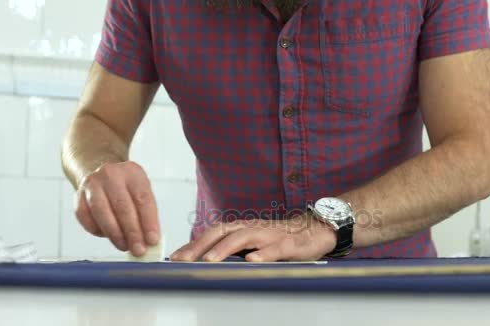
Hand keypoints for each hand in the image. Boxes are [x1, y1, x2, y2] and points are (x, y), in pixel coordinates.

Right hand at [75, 161, 159, 255]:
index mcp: (132, 173)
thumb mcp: (141, 192)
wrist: (99, 172)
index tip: (152, 240)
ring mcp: (92, 185)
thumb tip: (150, 241)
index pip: (143, 198)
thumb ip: (147, 215)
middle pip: (122, 206)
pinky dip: (98, 231)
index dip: (148, 221)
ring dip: (115, 234)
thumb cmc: (125, 188)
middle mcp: (111, 175)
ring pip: (102, 213)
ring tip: (124, 246)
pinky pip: (87, 218)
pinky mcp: (78, 197)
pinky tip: (108, 236)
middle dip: (132, 232)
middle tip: (138, 250)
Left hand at [170, 214, 336, 261]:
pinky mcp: (288, 244)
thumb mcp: (253, 244)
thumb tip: (206, 262)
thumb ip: (234, 250)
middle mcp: (252, 228)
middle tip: (183, 260)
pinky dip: (263, 254)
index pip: (212, 233)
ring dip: (225, 248)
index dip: (194, 243)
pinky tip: (253, 261)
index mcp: (242, 228)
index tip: (175, 257)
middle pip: (222, 232)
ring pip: (244, 237)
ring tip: (210, 260)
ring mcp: (270, 235)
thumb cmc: (280, 240)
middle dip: (201, 245)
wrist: (314, 231)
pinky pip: (275, 248)